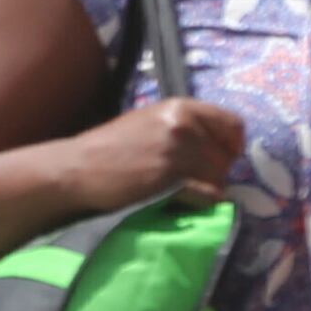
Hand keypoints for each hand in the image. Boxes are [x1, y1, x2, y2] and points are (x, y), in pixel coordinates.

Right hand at [59, 97, 246, 215]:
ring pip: (220, 178)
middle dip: (214, 173)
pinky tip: (177, 200)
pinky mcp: (173, 176)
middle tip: (188, 182)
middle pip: (226, 157)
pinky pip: (209, 195)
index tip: (220, 160)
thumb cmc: (109, 149)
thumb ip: (183, 129)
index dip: (231, 146)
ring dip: (205, 190)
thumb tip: (217, 151)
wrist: (77, 169)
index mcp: (180, 106)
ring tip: (179, 192)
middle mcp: (184, 123)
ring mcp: (179, 149)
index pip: (233, 125)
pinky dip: (198, 203)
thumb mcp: (150, 123)